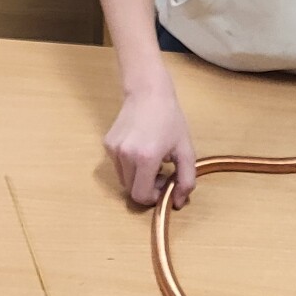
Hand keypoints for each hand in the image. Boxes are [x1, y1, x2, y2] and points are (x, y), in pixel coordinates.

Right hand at [104, 79, 196, 207]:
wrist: (148, 93)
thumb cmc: (169, 119)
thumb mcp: (186, 150)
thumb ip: (186, 179)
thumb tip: (179, 202)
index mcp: (145, 158)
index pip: (141, 196)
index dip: (153, 197)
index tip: (163, 185)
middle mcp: (125, 155)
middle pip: (131, 191)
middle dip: (147, 188)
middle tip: (161, 173)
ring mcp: (114, 150)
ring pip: (124, 180)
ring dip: (138, 178)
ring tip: (151, 161)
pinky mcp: (108, 144)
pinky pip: (118, 167)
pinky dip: (130, 166)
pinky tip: (141, 150)